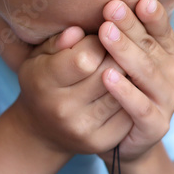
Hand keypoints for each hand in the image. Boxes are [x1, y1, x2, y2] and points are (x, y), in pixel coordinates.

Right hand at [12, 25, 132, 156]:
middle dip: (119, 56)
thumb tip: (78, 31)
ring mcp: (82, 128)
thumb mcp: (40, 57)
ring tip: (130, 64)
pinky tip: (132, 87)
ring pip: (122, 94)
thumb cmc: (44, 82)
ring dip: (131, 76)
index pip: (86, 57)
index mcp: (43, 82)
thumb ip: (58, 42)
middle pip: (108, 74)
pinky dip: (133, 98)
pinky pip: (127, 114)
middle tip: (124, 47)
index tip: (103, 36)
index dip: (100, 42)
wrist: (41, 131)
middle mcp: (62, 108)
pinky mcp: (100, 142)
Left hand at [97, 0, 173, 161]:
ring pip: (147, 73)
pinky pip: (140, 107)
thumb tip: (103, 4)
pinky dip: (124, 92)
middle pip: (151, 46)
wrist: (124, 140)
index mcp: (168, 53)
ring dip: (126, 52)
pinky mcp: (157, 125)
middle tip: (110, 8)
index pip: (161, 28)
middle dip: (130, 26)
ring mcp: (168, 100)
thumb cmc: (119, 90)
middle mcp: (173, 74)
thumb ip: (117, 33)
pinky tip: (107, 76)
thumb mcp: (120, 58)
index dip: (150, 14)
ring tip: (105, 34)